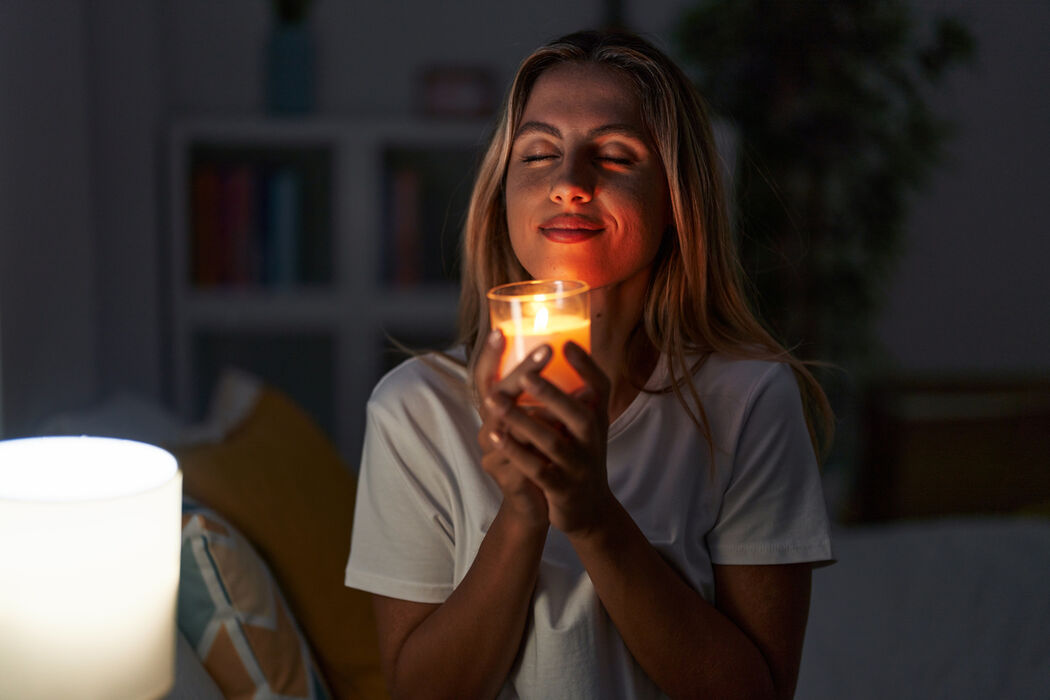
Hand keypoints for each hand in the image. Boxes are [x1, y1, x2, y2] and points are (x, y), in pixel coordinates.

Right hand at [475, 329, 549, 528]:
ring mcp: (492, 455)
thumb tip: (578, 356)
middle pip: (495, 396)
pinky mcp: (505, 479)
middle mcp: (488, 429)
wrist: (539, 506)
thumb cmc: (542, 456)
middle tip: (545, 350)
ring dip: (533, 408)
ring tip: (556, 391)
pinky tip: (558, 432)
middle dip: (521, 372)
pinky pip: (519, 457)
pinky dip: (538, 443)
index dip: (489, 355)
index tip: (501, 329)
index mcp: (497, 413)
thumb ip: (553, 393)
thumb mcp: (546, 421)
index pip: (485, 377)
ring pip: (505, 427)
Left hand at [483, 339, 614, 535]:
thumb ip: (571, 397)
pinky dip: (515, 451)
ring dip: (522, 421)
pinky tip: (494, 437)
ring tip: (495, 401)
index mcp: (598, 419)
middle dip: (551, 394)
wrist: (590, 509)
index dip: (587, 366)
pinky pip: (537, 469)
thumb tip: (550, 353)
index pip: (601, 387)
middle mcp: (593, 440)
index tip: (566, 344)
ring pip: (551, 442)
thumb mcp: (584, 427)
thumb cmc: (579, 456)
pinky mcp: (561, 488)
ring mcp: (578, 465)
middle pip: (578, 415)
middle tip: (524, 375)